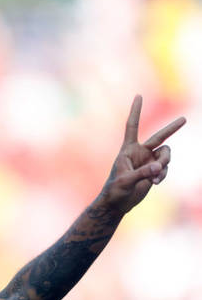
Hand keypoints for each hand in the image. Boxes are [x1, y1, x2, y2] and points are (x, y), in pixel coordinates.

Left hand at [97, 95, 185, 215]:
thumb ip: (143, 173)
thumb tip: (158, 168)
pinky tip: (155, 183)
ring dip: (164, 165)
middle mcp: (140, 153)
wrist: (117, 204)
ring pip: (166, 155)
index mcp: (128, 150)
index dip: (136, 111)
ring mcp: (148, 161)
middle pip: (159, 137)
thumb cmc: (115, 191)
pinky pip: (165, 168)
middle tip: (184, 119)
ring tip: (155, 177)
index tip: (139, 95)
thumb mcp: (126, 181)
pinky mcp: (154, 171)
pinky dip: (162, 175)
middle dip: (172, 128)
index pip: (132, 126)